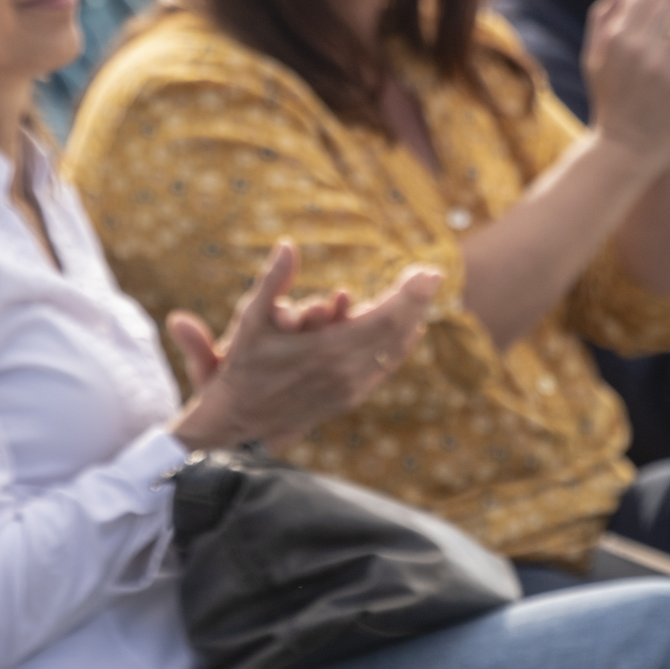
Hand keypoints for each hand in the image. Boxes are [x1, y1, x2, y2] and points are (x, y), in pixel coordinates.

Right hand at [169, 241, 443, 451]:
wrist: (237, 423)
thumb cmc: (242, 368)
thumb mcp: (249, 320)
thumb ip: (272, 282)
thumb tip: (287, 245)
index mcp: (329, 351)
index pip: (385, 319)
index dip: (409, 295)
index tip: (428, 272)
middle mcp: (347, 373)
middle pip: (397, 334)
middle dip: (417, 302)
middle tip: (432, 275)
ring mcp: (350, 389)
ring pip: (394, 353)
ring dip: (411, 322)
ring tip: (423, 296)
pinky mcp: (348, 399)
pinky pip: (384, 369)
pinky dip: (399, 345)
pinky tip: (409, 330)